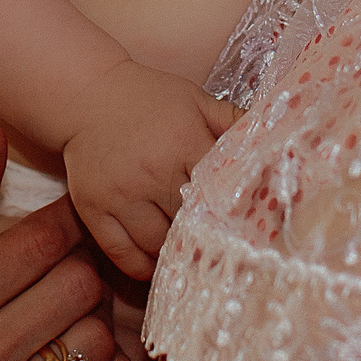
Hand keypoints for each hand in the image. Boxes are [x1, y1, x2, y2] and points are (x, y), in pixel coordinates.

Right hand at [60, 62, 239, 278]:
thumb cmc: (148, 98)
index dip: (234, 211)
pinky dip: (141, 265)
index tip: (248, 229)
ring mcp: (121, 194)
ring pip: (157, 244)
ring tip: (187, 255)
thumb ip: (231, 121)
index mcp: (183, 142)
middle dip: (205, 236)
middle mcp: (152, 172)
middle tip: (221, 249)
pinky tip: (155, 261)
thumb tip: (273, 139)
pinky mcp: (93, 208)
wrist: (86, 94)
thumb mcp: (194, 99)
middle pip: (190, 223)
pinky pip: (122, 253)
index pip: (219, 190)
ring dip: (174, 253)